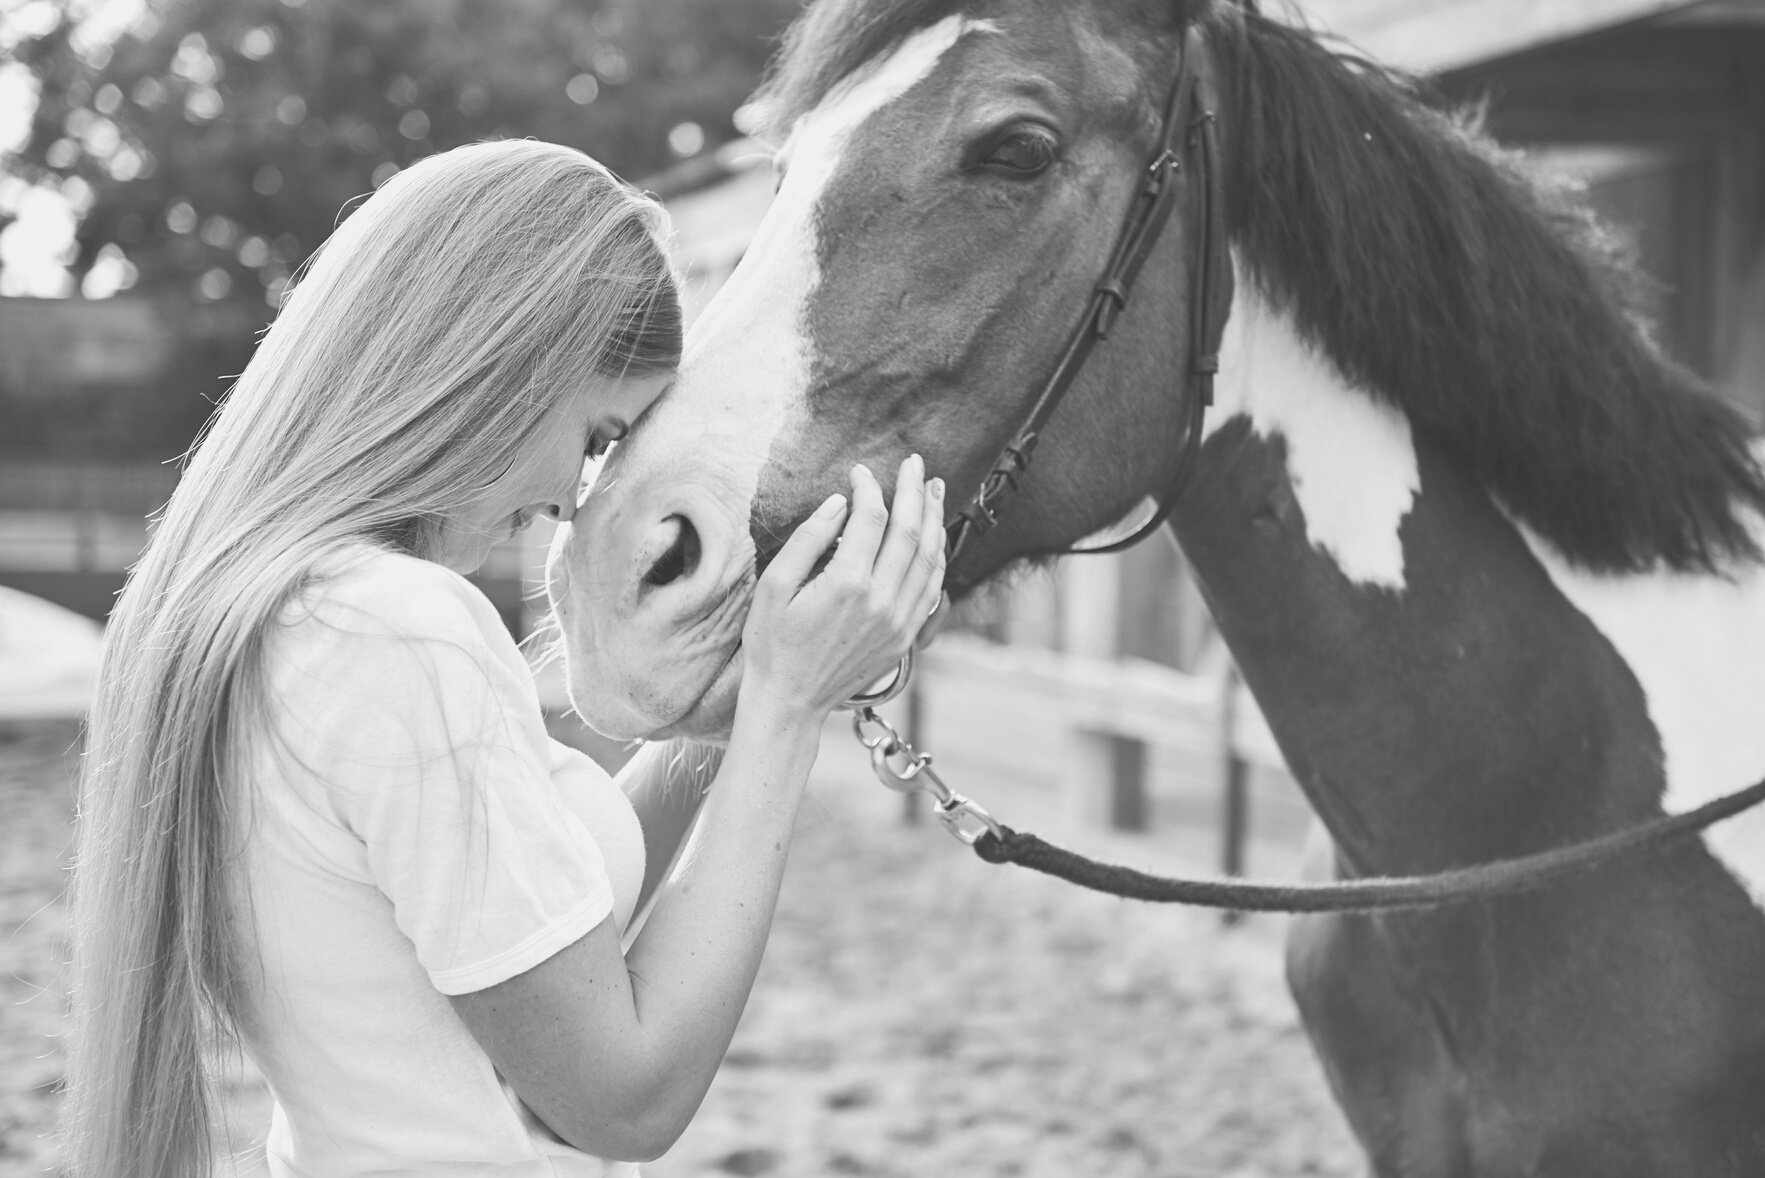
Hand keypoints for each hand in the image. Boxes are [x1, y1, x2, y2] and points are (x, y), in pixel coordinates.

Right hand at [740, 456, 945, 723]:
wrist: (789, 701)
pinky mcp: (904, 638)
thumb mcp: (775, 586)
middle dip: (913, 491)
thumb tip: (840, 502)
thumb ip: (809, 539)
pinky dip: (937, 558)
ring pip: (929, 559)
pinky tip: (935, 538)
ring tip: (932, 490)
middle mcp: (881, 602)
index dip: (868, 488)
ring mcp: (898, 622)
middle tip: (914, 463)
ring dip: (934, 519)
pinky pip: (931, 590)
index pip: (871, 518)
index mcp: (847, 584)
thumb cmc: (772, 643)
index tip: (860, 472)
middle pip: (910, 532)